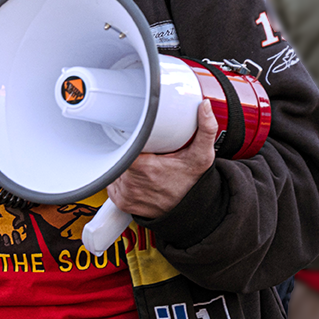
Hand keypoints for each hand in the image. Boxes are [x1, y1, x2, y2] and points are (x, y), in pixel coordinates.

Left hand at [106, 100, 216, 218]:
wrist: (191, 212)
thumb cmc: (193, 184)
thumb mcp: (202, 156)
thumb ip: (206, 129)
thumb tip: (204, 106)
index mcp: (145, 167)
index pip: (121, 144)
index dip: (124, 136)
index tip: (132, 132)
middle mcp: (131, 182)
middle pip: (117, 154)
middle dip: (126, 147)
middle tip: (140, 146)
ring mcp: (125, 193)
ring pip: (114, 167)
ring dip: (123, 162)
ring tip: (139, 160)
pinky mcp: (122, 202)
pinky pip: (113, 184)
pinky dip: (120, 177)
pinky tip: (134, 174)